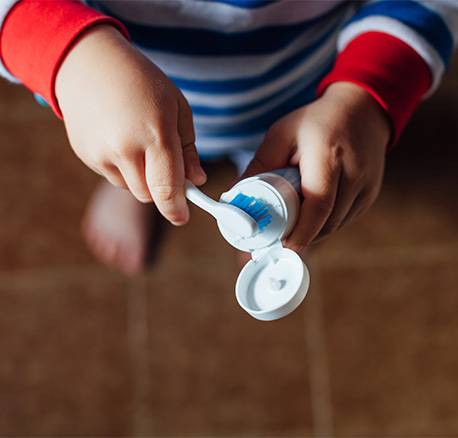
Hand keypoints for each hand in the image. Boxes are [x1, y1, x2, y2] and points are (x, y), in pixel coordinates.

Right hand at [55, 25, 205, 224]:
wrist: (89, 64)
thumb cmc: (143, 84)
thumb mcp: (177, 109)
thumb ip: (188, 150)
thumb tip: (196, 181)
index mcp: (155, 134)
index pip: (166, 189)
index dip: (176, 210)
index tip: (183, 217)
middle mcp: (125, 148)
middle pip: (149, 195)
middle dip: (161, 189)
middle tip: (165, 166)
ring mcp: (101, 153)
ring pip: (131, 188)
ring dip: (142, 178)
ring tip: (138, 142)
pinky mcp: (86, 155)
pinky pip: (113, 176)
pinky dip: (122, 168)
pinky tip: (120, 138)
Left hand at [242, 82, 389, 252]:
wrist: (362, 111)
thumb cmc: (316, 122)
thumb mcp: (281, 135)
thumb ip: (259, 165)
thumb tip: (235, 197)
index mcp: (329, 156)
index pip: (318, 203)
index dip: (301, 230)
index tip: (284, 246)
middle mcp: (354, 173)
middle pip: (326, 221)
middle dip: (301, 235)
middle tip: (277, 239)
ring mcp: (367, 186)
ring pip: (335, 225)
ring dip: (312, 231)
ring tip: (292, 223)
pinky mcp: (370, 195)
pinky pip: (344, 220)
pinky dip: (325, 224)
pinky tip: (311, 214)